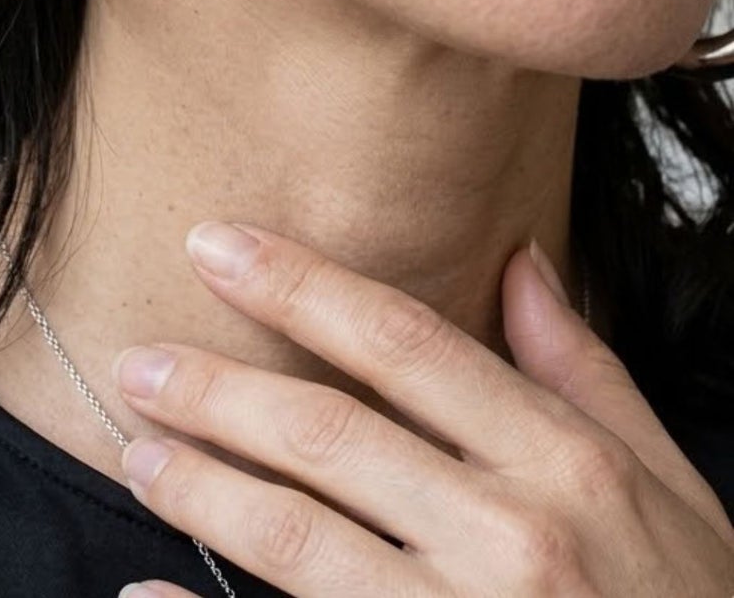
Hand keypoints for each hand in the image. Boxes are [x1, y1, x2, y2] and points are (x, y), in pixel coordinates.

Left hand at [111, 223, 733, 596]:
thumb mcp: (669, 486)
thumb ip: (584, 371)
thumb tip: (521, 260)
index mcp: (565, 463)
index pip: (402, 340)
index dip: (296, 284)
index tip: (213, 244)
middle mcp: (514, 537)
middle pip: (328, 433)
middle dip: (216, 389)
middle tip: (140, 363)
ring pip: (297, 538)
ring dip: (201, 489)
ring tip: (139, 455)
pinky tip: (149, 592)